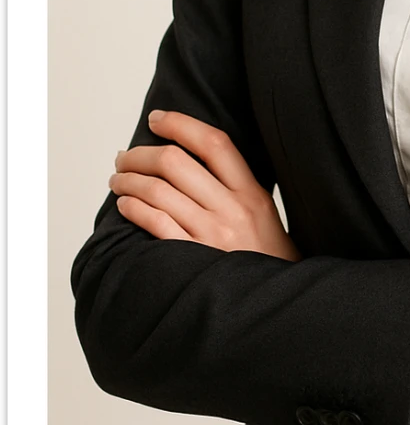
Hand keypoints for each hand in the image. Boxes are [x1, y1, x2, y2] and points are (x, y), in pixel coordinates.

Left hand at [109, 109, 300, 261]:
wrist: (276, 305)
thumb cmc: (264, 258)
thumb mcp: (262, 213)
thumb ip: (234, 187)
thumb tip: (189, 159)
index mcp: (252, 193)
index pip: (214, 143)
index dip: (181, 124)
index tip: (157, 119)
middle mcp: (233, 210)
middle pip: (176, 162)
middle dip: (141, 154)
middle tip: (125, 157)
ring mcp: (212, 236)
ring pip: (159, 191)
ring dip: (128, 181)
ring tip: (118, 180)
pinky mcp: (194, 260)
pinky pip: (155, 224)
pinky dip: (133, 208)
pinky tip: (125, 204)